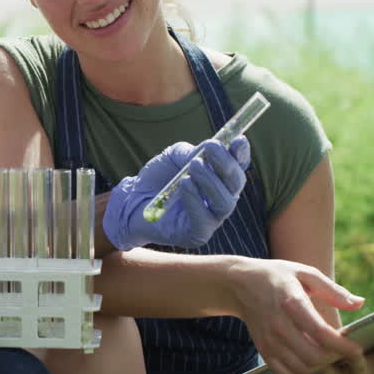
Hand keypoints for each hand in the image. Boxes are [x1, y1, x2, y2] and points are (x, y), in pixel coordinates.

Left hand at [102, 137, 250, 250]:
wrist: (133, 200)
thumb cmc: (158, 178)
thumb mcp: (173, 157)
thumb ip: (190, 152)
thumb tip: (209, 148)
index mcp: (220, 179)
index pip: (238, 167)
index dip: (241, 154)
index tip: (238, 139)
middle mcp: (221, 199)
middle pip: (236, 183)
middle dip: (226, 164)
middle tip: (211, 148)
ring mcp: (211, 218)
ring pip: (225, 202)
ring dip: (210, 181)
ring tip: (193, 166)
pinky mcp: (197, 234)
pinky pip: (204, 219)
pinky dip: (195, 200)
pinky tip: (185, 184)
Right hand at [228, 257, 365, 373]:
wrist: (239, 284)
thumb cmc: (278, 276)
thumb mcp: (305, 273)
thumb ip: (333, 290)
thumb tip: (360, 303)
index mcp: (292, 302)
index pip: (320, 333)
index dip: (342, 346)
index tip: (357, 349)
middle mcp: (278, 324)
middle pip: (312, 356)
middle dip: (333, 359)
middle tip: (344, 354)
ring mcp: (268, 339)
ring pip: (301, 367)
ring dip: (320, 367)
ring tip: (330, 356)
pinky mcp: (263, 348)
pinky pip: (286, 372)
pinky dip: (302, 372)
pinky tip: (310, 361)